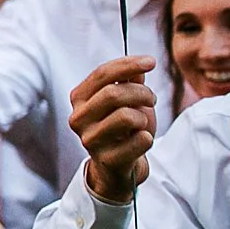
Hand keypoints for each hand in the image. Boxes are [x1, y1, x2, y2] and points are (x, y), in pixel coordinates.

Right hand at [67, 57, 158, 204]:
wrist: (118, 166)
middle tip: (151, 99)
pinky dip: (147, 137)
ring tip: (143, 122)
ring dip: (144, 116)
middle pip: (113, 93)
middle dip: (141, 92)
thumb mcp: (125, 100)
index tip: (150, 62)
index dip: (128, 64)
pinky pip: (140, 140)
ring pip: (126, 116)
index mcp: (79, 99)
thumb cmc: (122, 128)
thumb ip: (129, 81)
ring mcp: (90, 140)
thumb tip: (139, 68)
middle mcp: (78, 119)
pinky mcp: (107, 159)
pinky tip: (141, 140)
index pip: (102, 74)